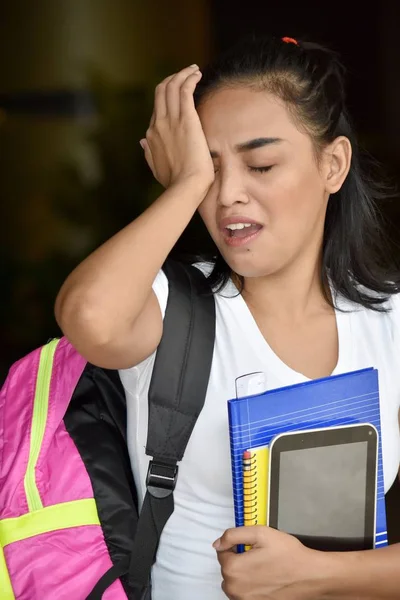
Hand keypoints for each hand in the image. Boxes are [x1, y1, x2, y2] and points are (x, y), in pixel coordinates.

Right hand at [141, 65, 214, 192]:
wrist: (186, 186)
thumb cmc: (175, 182)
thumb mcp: (156, 168)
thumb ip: (149, 153)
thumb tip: (142, 141)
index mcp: (152, 135)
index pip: (157, 108)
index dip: (167, 96)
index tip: (180, 92)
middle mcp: (158, 124)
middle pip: (161, 91)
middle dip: (173, 78)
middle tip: (187, 74)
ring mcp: (171, 120)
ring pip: (171, 86)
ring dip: (182, 74)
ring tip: (194, 70)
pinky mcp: (186, 119)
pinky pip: (184, 90)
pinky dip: (189, 78)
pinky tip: (197, 75)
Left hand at [214, 526, 328, 599]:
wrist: (310, 576)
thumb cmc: (287, 554)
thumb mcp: (260, 533)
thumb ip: (234, 535)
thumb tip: (218, 543)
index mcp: (233, 569)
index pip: (221, 552)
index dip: (234, 545)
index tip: (250, 545)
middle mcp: (235, 589)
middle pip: (227, 569)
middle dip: (238, 560)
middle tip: (258, 555)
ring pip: (234, 583)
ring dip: (242, 574)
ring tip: (263, 568)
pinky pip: (244, 594)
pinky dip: (250, 587)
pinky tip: (266, 580)